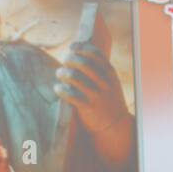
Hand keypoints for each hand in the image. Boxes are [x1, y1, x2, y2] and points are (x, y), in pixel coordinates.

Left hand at [54, 40, 134, 165]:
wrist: (115, 124)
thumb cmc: (107, 98)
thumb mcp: (109, 81)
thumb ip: (98, 68)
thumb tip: (77, 53)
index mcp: (109, 72)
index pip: (95, 53)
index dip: (81, 47)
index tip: (71, 47)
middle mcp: (104, 82)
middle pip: (82, 63)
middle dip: (69, 59)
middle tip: (63, 62)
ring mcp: (96, 95)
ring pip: (74, 78)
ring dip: (62, 73)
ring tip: (59, 74)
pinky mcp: (88, 107)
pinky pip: (70, 95)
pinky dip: (60, 89)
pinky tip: (57, 88)